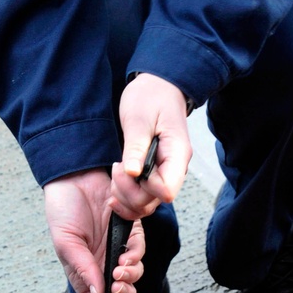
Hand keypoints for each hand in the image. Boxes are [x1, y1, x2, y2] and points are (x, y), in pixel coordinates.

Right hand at [43, 171, 144, 292]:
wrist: (75, 176)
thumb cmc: (63, 209)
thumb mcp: (66, 243)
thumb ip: (83, 269)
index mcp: (85, 270)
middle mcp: (103, 262)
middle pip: (121, 290)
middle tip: (117, 291)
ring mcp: (118, 247)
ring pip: (133, 273)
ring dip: (129, 277)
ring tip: (119, 271)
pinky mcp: (130, 230)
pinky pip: (139, 248)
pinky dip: (135, 255)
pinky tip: (126, 255)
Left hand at [111, 75, 191, 220]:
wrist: (157, 88)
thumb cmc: (151, 98)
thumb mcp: (138, 118)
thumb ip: (136, 147)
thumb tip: (133, 173)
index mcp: (177, 154)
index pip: (166, 190)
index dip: (144, 187)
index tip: (126, 168)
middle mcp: (174, 169)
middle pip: (155, 200)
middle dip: (129, 191)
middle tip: (117, 168)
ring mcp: (164, 173)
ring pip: (148, 203)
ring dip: (126, 195)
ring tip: (116, 173)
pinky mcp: (153, 174)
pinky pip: (143, 197)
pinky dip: (126, 196)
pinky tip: (116, 185)